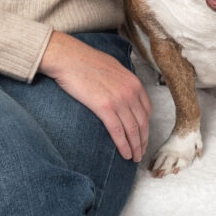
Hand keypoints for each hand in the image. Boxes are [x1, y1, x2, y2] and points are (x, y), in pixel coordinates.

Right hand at [39, 31, 151, 161]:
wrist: (68, 57)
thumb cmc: (85, 61)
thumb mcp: (112, 67)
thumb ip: (122, 81)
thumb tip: (123, 91)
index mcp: (133, 82)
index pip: (147, 110)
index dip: (146, 126)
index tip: (143, 136)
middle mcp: (130, 91)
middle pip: (142, 122)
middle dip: (143, 140)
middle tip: (141, 152)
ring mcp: (119, 100)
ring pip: (133, 130)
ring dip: (135, 147)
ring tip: (134, 158)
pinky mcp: (104, 107)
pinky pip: (118, 132)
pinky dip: (123, 146)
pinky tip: (125, 154)